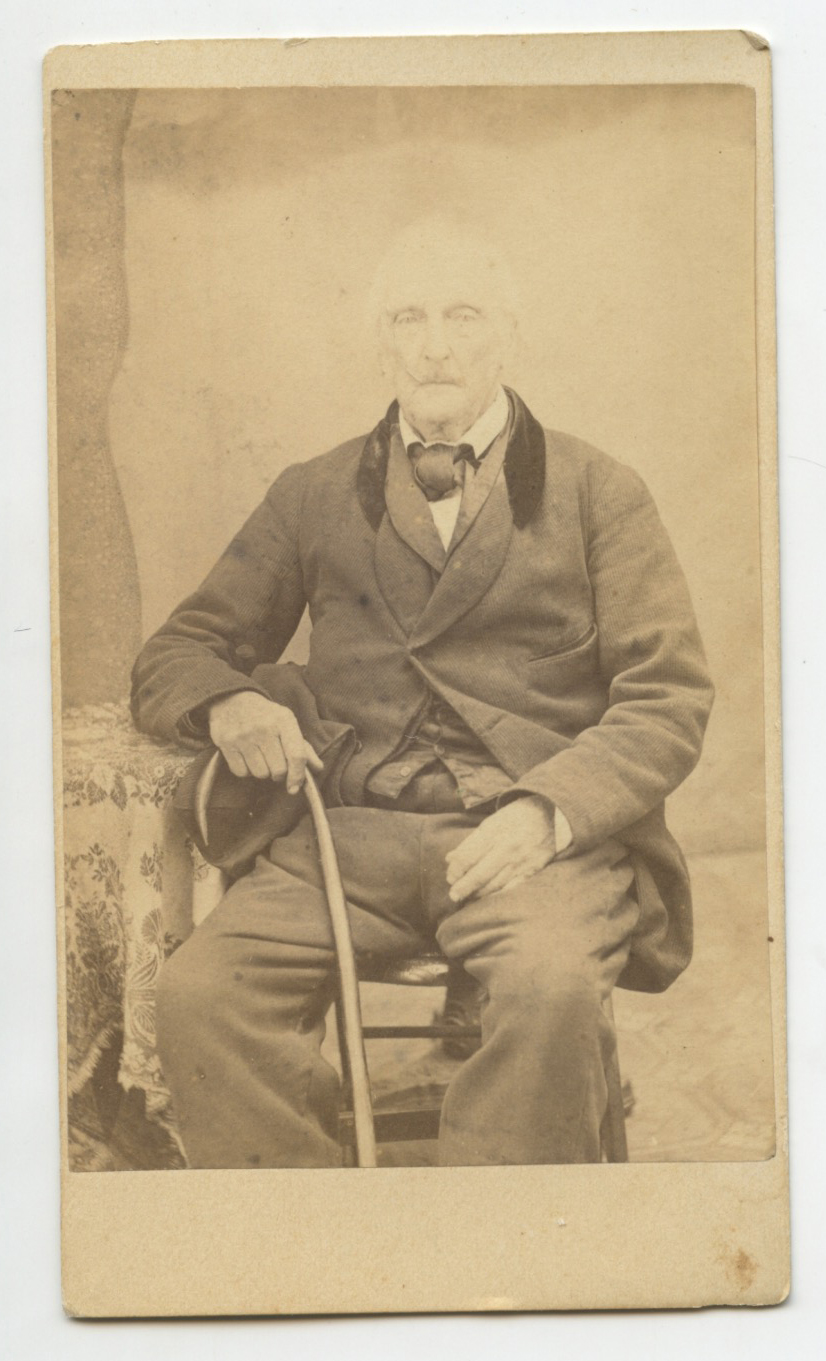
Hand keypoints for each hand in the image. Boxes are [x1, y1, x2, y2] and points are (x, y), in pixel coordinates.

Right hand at [208, 691, 322, 793]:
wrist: (232, 699)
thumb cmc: (265, 716)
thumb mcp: (287, 723)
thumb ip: (303, 747)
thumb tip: (318, 768)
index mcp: (284, 720)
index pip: (296, 755)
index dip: (298, 776)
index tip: (294, 787)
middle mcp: (264, 727)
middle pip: (278, 770)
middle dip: (278, 773)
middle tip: (275, 764)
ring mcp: (243, 735)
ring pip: (260, 774)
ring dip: (262, 771)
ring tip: (259, 757)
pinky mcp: (226, 743)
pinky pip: (242, 772)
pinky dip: (246, 770)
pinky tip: (246, 756)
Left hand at [445, 795, 555, 903]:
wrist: (549, 814)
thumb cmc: (515, 817)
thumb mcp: (491, 822)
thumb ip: (470, 842)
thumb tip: (450, 859)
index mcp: (494, 832)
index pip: (467, 857)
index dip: (456, 871)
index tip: (451, 877)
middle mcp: (507, 847)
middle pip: (479, 874)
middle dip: (463, 888)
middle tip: (454, 895)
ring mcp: (521, 860)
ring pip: (494, 885)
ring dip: (478, 894)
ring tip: (468, 898)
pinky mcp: (533, 870)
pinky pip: (512, 888)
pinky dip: (497, 896)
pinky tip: (488, 899)